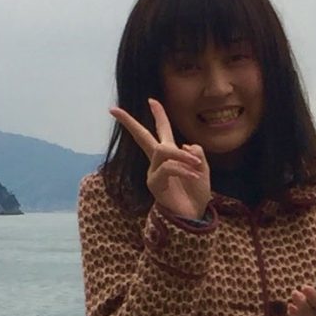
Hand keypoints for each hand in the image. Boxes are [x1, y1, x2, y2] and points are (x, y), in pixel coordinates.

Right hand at [110, 99, 210, 222]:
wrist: (194, 216)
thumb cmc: (196, 193)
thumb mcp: (203, 169)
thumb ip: (197, 154)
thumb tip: (186, 145)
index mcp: (170, 156)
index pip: (161, 131)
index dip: (158, 115)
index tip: (151, 100)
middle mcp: (158, 162)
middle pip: (141, 137)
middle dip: (129, 122)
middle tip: (113, 110)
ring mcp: (153, 173)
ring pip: (163, 150)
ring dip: (181, 155)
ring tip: (196, 165)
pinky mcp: (154, 184)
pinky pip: (168, 167)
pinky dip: (183, 169)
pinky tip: (194, 176)